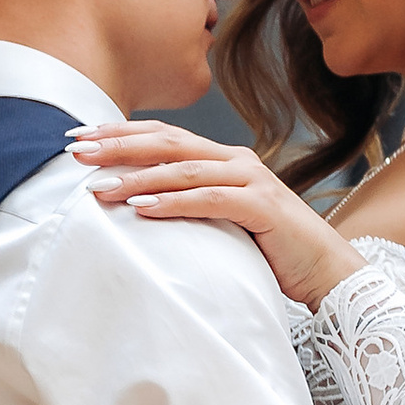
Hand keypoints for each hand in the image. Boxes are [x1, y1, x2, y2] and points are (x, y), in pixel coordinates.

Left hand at [74, 125, 362, 309]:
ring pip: (183, 169)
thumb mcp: (222, 222)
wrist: (327, 271)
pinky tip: (142, 208)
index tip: (79, 137)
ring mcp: (252, 181)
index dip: (120, 133)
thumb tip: (136, 207)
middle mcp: (236, 161)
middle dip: (118, 144)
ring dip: (137, 177)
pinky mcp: (262, 207)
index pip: (164, 136)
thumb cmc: (271, 251)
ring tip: (100, 187)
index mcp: (224, 159)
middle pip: (168, 142)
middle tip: (77, 150)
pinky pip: (210, 199)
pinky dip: (173, 202)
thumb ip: (191, 205)